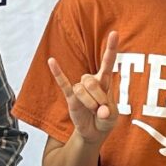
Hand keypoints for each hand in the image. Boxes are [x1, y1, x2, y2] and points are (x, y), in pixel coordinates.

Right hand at [47, 30, 118, 145]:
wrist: (94, 132)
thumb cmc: (105, 119)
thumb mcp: (113, 117)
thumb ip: (109, 113)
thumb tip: (100, 111)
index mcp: (105, 82)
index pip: (108, 62)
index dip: (111, 49)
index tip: (114, 33)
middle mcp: (92, 81)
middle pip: (93, 81)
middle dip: (99, 98)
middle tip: (103, 110)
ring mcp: (80, 88)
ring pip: (82, 89)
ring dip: (90, 103)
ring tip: (94, 111)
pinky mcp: (70, 97)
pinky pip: (63, 83)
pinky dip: (58, 73)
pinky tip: (51, 61)